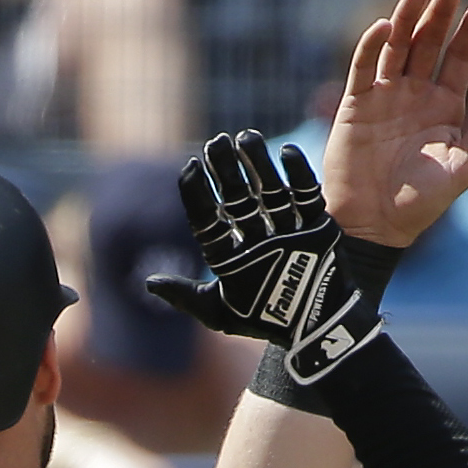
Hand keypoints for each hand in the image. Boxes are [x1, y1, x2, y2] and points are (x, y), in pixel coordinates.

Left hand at [148, 133, 381, 384]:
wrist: (319, 329)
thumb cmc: (267, 323)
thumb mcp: (220, 313)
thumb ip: (186, 297)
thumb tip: (149, 283)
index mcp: (231, 256)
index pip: (207, 219)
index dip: (196, 194)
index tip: (190, 167)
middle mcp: (256, 240)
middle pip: (236, 198)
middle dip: (225, 171)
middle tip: (215, 143)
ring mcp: (286, 231)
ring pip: (269, 190)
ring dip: (259, 163)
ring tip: (247, 138)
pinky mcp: (316, 228)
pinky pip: (307, 195)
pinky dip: (300, 174)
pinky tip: (287, 152)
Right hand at [324, 0, 467, 248]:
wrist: (374, 225)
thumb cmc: (420, 204)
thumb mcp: (462, 168)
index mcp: (445, 108)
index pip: (460, 60)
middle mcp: (416, 96)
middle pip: (430, 45)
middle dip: (440, 16)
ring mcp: (385, 97)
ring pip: (397, 47)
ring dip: (407, 20)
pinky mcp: (355, 104)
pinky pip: (364, 67)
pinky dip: (372, 45)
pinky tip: (386, 27)